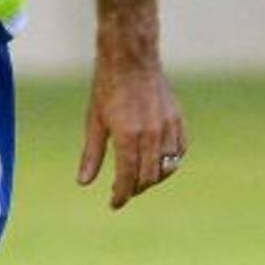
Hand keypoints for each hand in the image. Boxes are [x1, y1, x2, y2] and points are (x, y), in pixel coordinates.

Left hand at [77, 59, 186, 208]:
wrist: (131, 60)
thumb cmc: (108, 89)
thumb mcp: (94, 122)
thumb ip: (92, 154)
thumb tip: (84, 182)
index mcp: (128, 136)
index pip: (128, 178)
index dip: (121, 195)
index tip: (114, 204)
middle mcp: (151, 135)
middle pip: (149, 177)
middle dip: (135, 189)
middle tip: (123, 190)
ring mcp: (168, 128)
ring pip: (167, 167)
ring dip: (153, 179)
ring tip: (138, 179)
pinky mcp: (178, 120)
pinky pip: (180, 151)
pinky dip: (170, 163)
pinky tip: (158, 163)